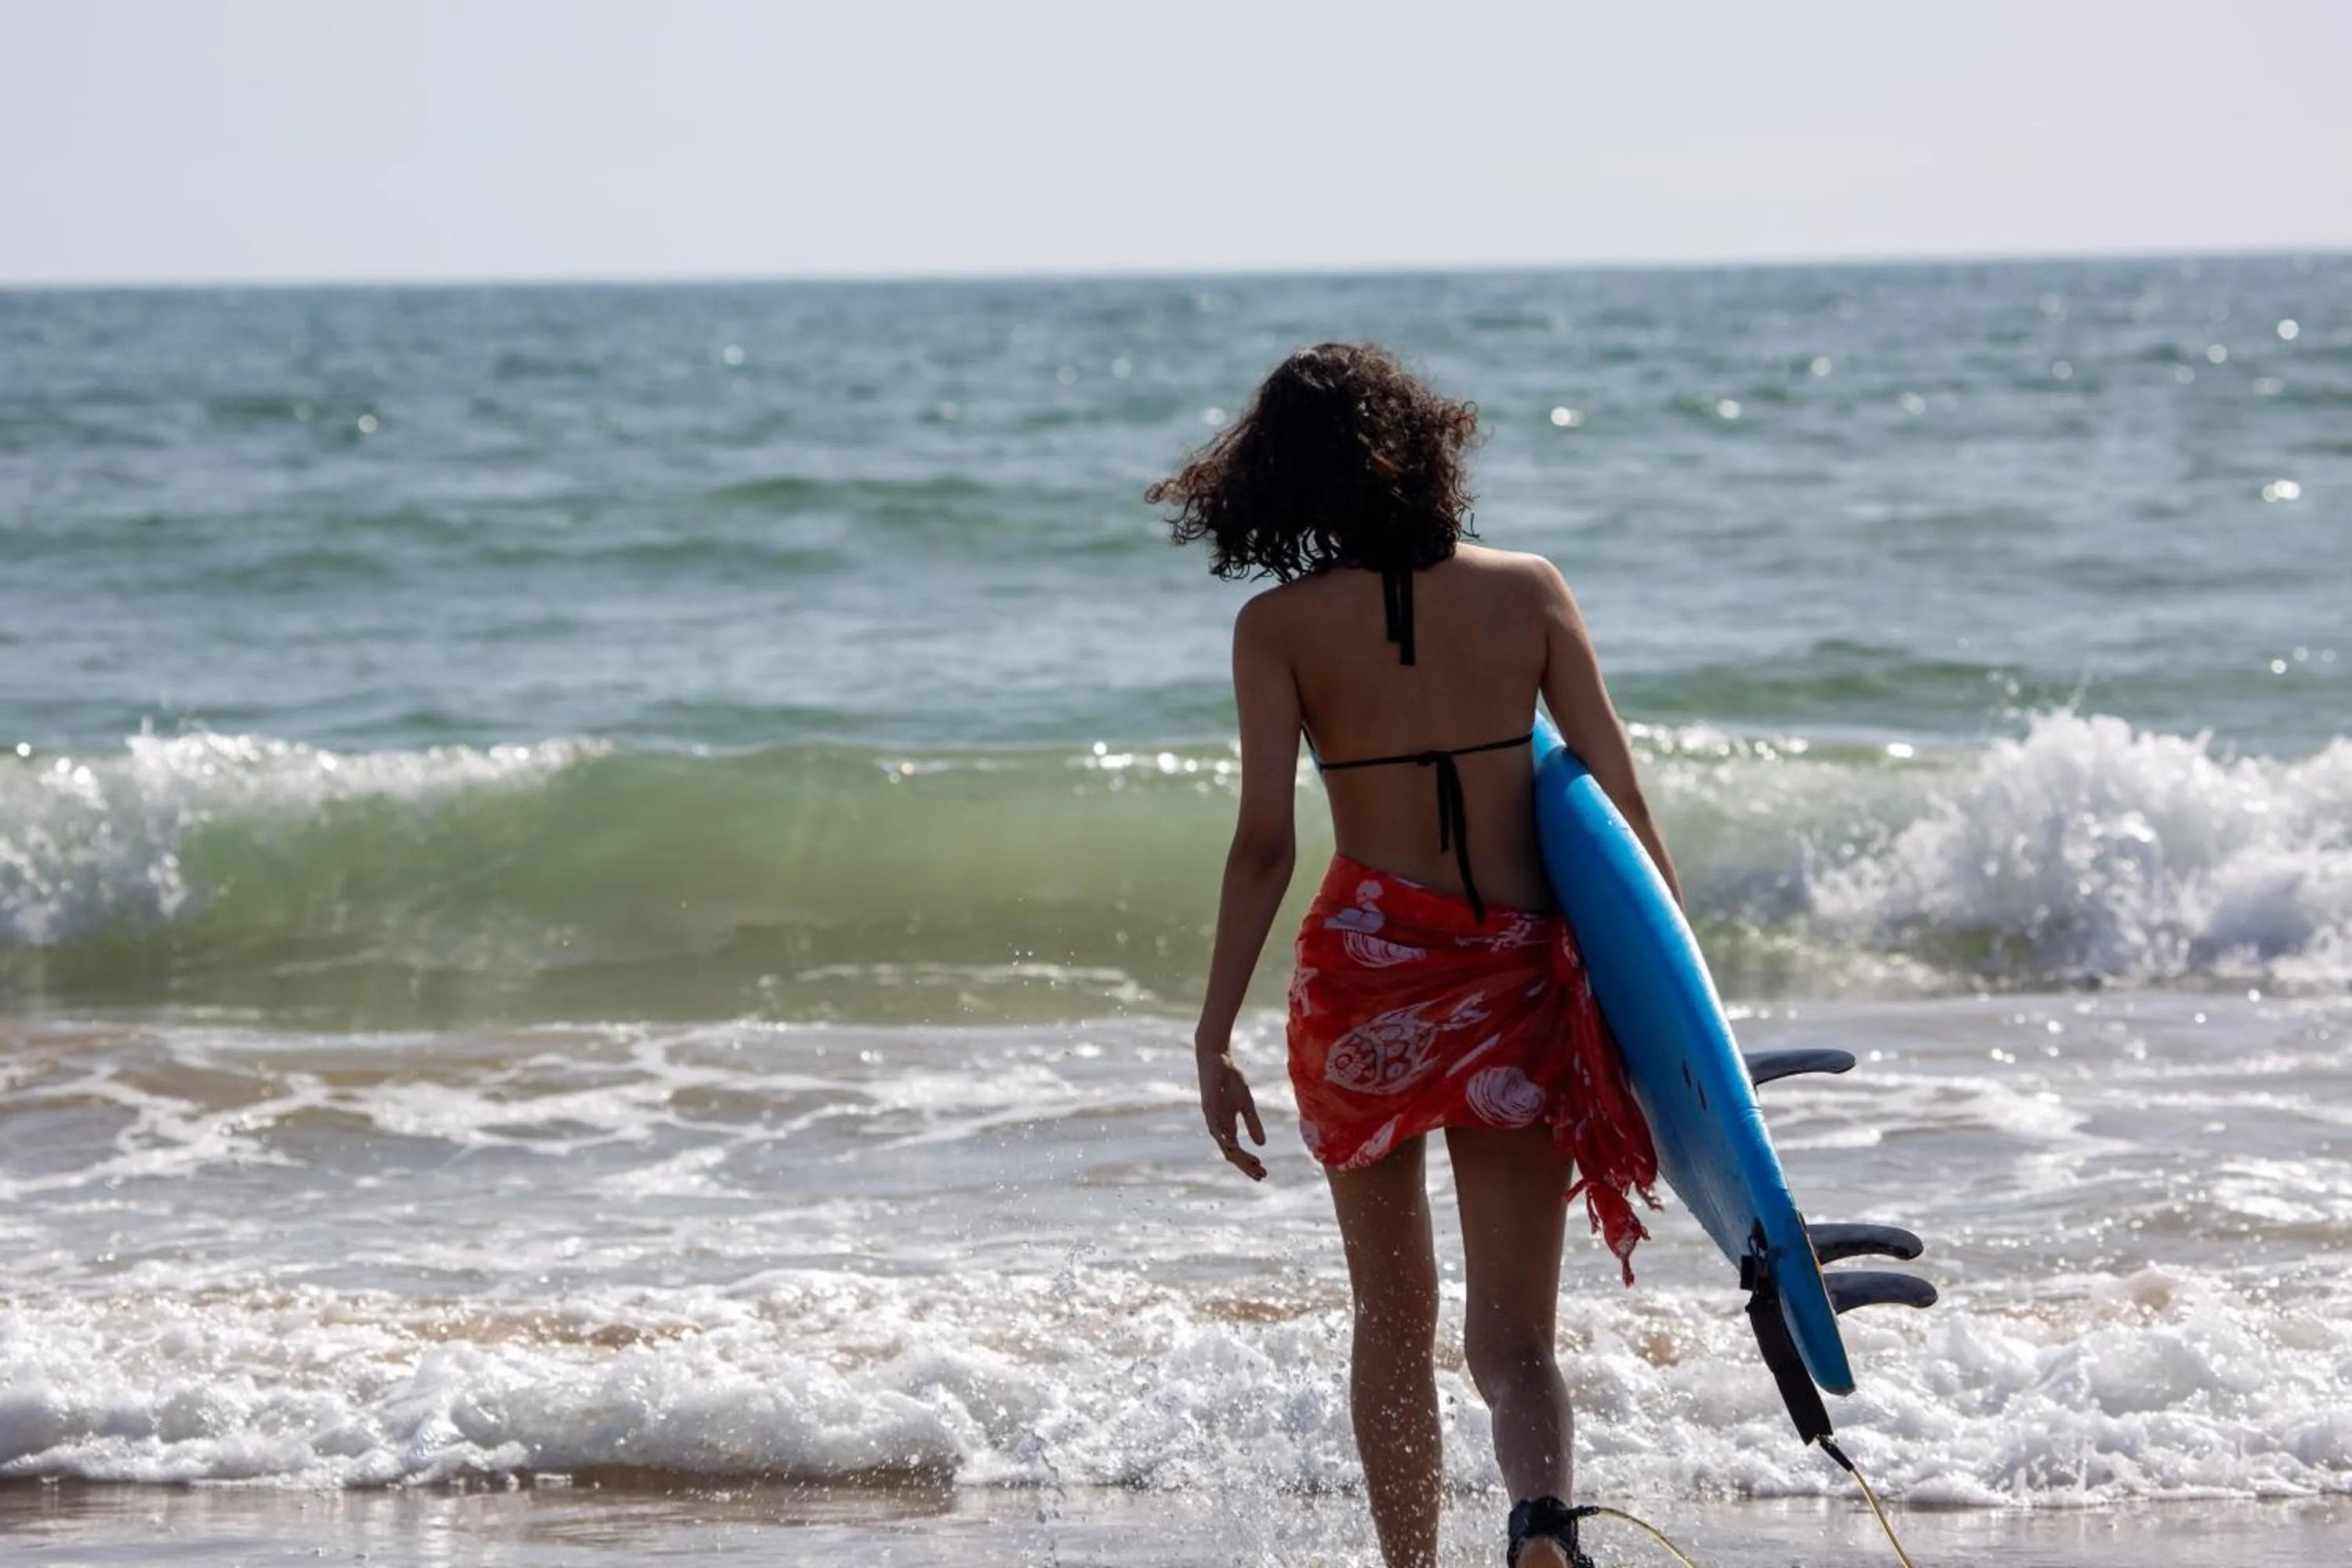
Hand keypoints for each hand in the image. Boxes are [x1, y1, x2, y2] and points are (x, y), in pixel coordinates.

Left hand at [1196, 1047, 1267, 1180]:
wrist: (1216, 1058)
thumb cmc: (1229, 1080)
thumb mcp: (1246, 1104)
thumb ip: (1252, 1123)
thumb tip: (1261, 1144)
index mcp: (1227, 1126)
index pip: (1237, 1151)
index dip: (1248, 1164)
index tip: (1263, 1173)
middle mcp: (1218, 1127)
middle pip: (1231, 1153)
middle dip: (1246, 1165)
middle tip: (1261, 1175)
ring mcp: (1212, 1119)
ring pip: (1224, 1145)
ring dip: (1239, 1156)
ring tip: (1253, 1165)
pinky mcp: (1208, 1108)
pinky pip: (1214, 1128)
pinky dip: (1223, 1139)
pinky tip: (1233, 1147)